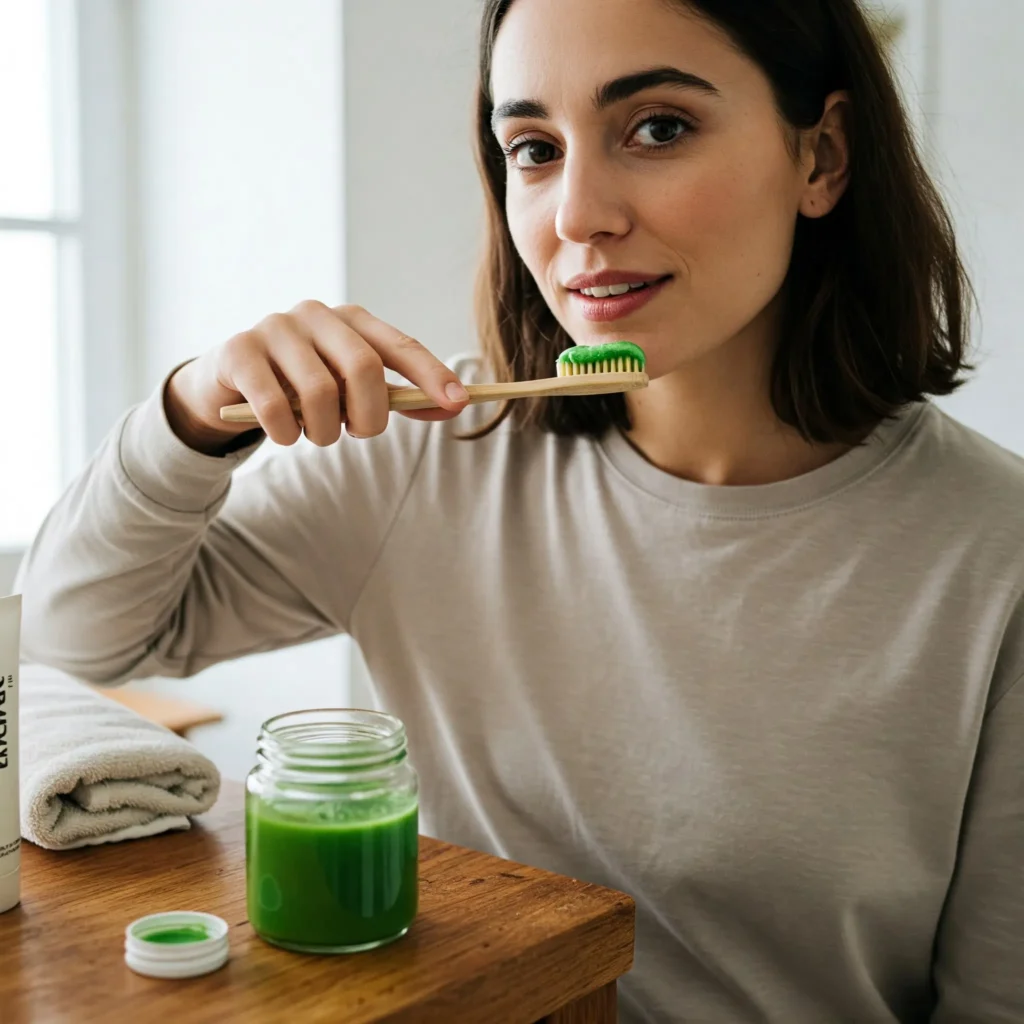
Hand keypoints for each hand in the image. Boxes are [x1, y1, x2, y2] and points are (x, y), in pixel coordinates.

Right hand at [164, 301, 468, 453]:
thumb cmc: (301, 387)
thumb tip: (451, 406)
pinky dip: (286, 434)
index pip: (400, 347)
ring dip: (324, 432)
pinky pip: (275, 406)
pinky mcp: (238, 351)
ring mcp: (275, 328)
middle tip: (358, 432)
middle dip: (369, 415)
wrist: (227, 383)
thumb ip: (394, 396)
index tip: (459, 403)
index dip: (432, 375)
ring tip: (315, 435)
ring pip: (320, 392)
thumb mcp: (348, 389)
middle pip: (363, 368)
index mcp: (351, 319)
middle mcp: (316, 314)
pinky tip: (284, 435)